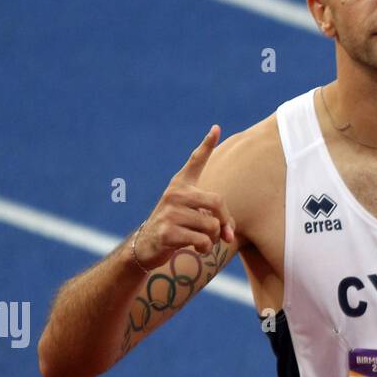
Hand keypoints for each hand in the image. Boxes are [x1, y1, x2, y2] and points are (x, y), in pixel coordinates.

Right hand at [133, 125, 235, 270]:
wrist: (147, 246)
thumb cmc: (177, 228)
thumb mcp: (194, 216)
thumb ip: (216, 220)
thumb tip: (229, 235)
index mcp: (181, 185)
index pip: (196, 161)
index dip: (207, 144)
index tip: (216, 128)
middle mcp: (175, 193)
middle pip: (217, 203)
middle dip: (225, 222)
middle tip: (223, 234)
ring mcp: (170, 212)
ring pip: (212, 226)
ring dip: (213, 239)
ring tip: (203, 241)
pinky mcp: (168, 232)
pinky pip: (202, 241)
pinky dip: (205, 248)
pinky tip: (196, 248)